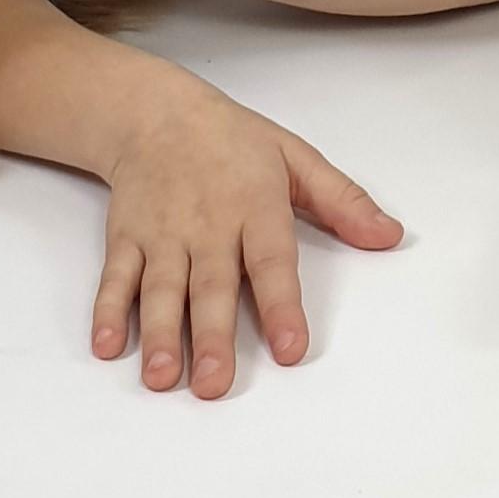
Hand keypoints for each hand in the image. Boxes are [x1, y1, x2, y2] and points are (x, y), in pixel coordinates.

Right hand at [93, 71, 401, 397]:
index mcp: (255, 206)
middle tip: (214, 385)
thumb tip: (390, 236)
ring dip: (160, 334)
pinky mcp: (126, 237)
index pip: (272, 262)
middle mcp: (207, 224)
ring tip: (163, 377)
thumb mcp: (296, 158)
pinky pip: (116, 277)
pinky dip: (109, 310)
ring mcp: (162, 233)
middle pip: (211, 286)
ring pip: (161, 289)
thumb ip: (343, 201)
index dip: (282, 307)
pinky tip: (108, 345)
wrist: (156, 112)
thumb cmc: (233, 142)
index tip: (291, 349)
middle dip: (211, 338)